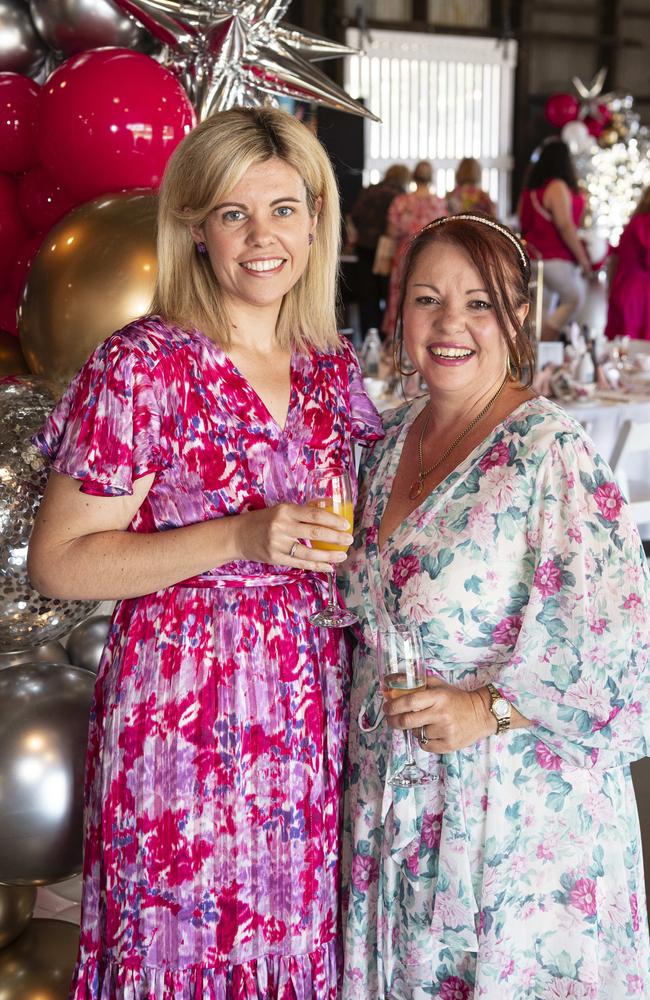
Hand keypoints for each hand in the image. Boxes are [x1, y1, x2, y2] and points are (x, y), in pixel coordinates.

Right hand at [234, 502, 352, 571]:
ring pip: (309, 552)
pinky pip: (300, 564)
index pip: (314, 515)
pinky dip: (316, 566)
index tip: (346, 525)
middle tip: (349, 540)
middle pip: (315, 533)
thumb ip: (300, 514)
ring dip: (328, 555)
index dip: (333, 520)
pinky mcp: (275, 558)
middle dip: (335, 538)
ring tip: (342, 556)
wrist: (237, 535)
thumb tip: (327, 518)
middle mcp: (282, 526)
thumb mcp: (280, 511)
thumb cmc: (262, 521)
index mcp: (285, 510)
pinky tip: (328, 567)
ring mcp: (278, 543)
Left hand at [383, 676, 494, 751]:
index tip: (386, 707)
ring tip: (423, 724)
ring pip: (416, 734)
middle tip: (391, 719)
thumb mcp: (438, 685)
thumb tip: (390, 680)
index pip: (409, 701)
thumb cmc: (455, 698)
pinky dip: (423, 740)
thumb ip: (415, 682)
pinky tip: (431, 733)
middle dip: (394, 721)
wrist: (480, 714)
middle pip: (407, 721)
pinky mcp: (449, 745)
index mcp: (438, 697)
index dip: (394, 705)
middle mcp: (441, 714)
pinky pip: (425, 746)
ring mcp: (445, 731)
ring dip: (414, 730)